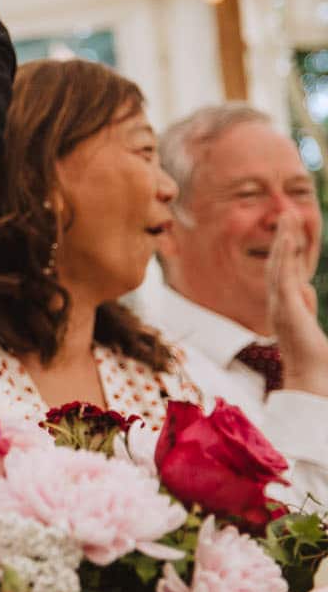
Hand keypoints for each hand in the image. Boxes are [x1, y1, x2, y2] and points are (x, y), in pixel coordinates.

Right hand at [267, 208, 327, 395]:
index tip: (290, 228)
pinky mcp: (286, 307)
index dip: (285, 248)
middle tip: (287, 212)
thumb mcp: (311, 323)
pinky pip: (282, 276)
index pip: (283, 269)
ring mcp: (280, 304)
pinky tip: (288, 239)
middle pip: (278, 261)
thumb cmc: (315, 358)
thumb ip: (305, 304)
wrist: (312, 378)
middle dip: (283, 236)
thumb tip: (304, 286)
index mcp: (284, 305)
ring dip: (283, 239)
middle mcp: (278, 301)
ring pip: (278, 264)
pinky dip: (284, 255)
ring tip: (288, 218)